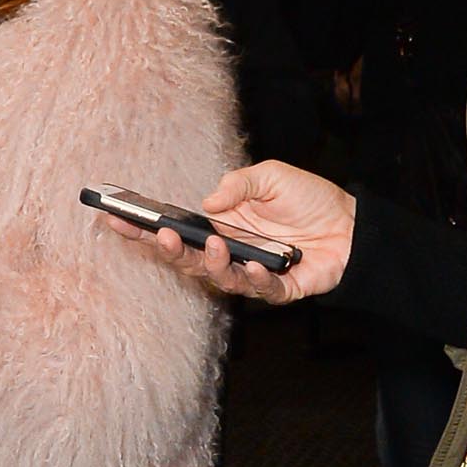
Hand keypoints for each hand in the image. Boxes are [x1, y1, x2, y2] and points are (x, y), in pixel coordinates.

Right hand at [99, 160, 356, 304]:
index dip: (144, 229)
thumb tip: (207, 204)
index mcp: (220, 225)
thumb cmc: (308, 199)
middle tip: (162, 238)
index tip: (115, 218)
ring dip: (214, 264)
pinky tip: (254, 265)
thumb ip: (238, 184)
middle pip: (188, 260)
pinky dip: (255, 279)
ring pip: (220, 279)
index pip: (176, 230)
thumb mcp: (270, 176)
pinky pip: (260, 290)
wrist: (351, 224)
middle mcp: (230, 252)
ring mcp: (251, 272)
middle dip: (171, 251)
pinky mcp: (278, 288)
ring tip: (217, 246)